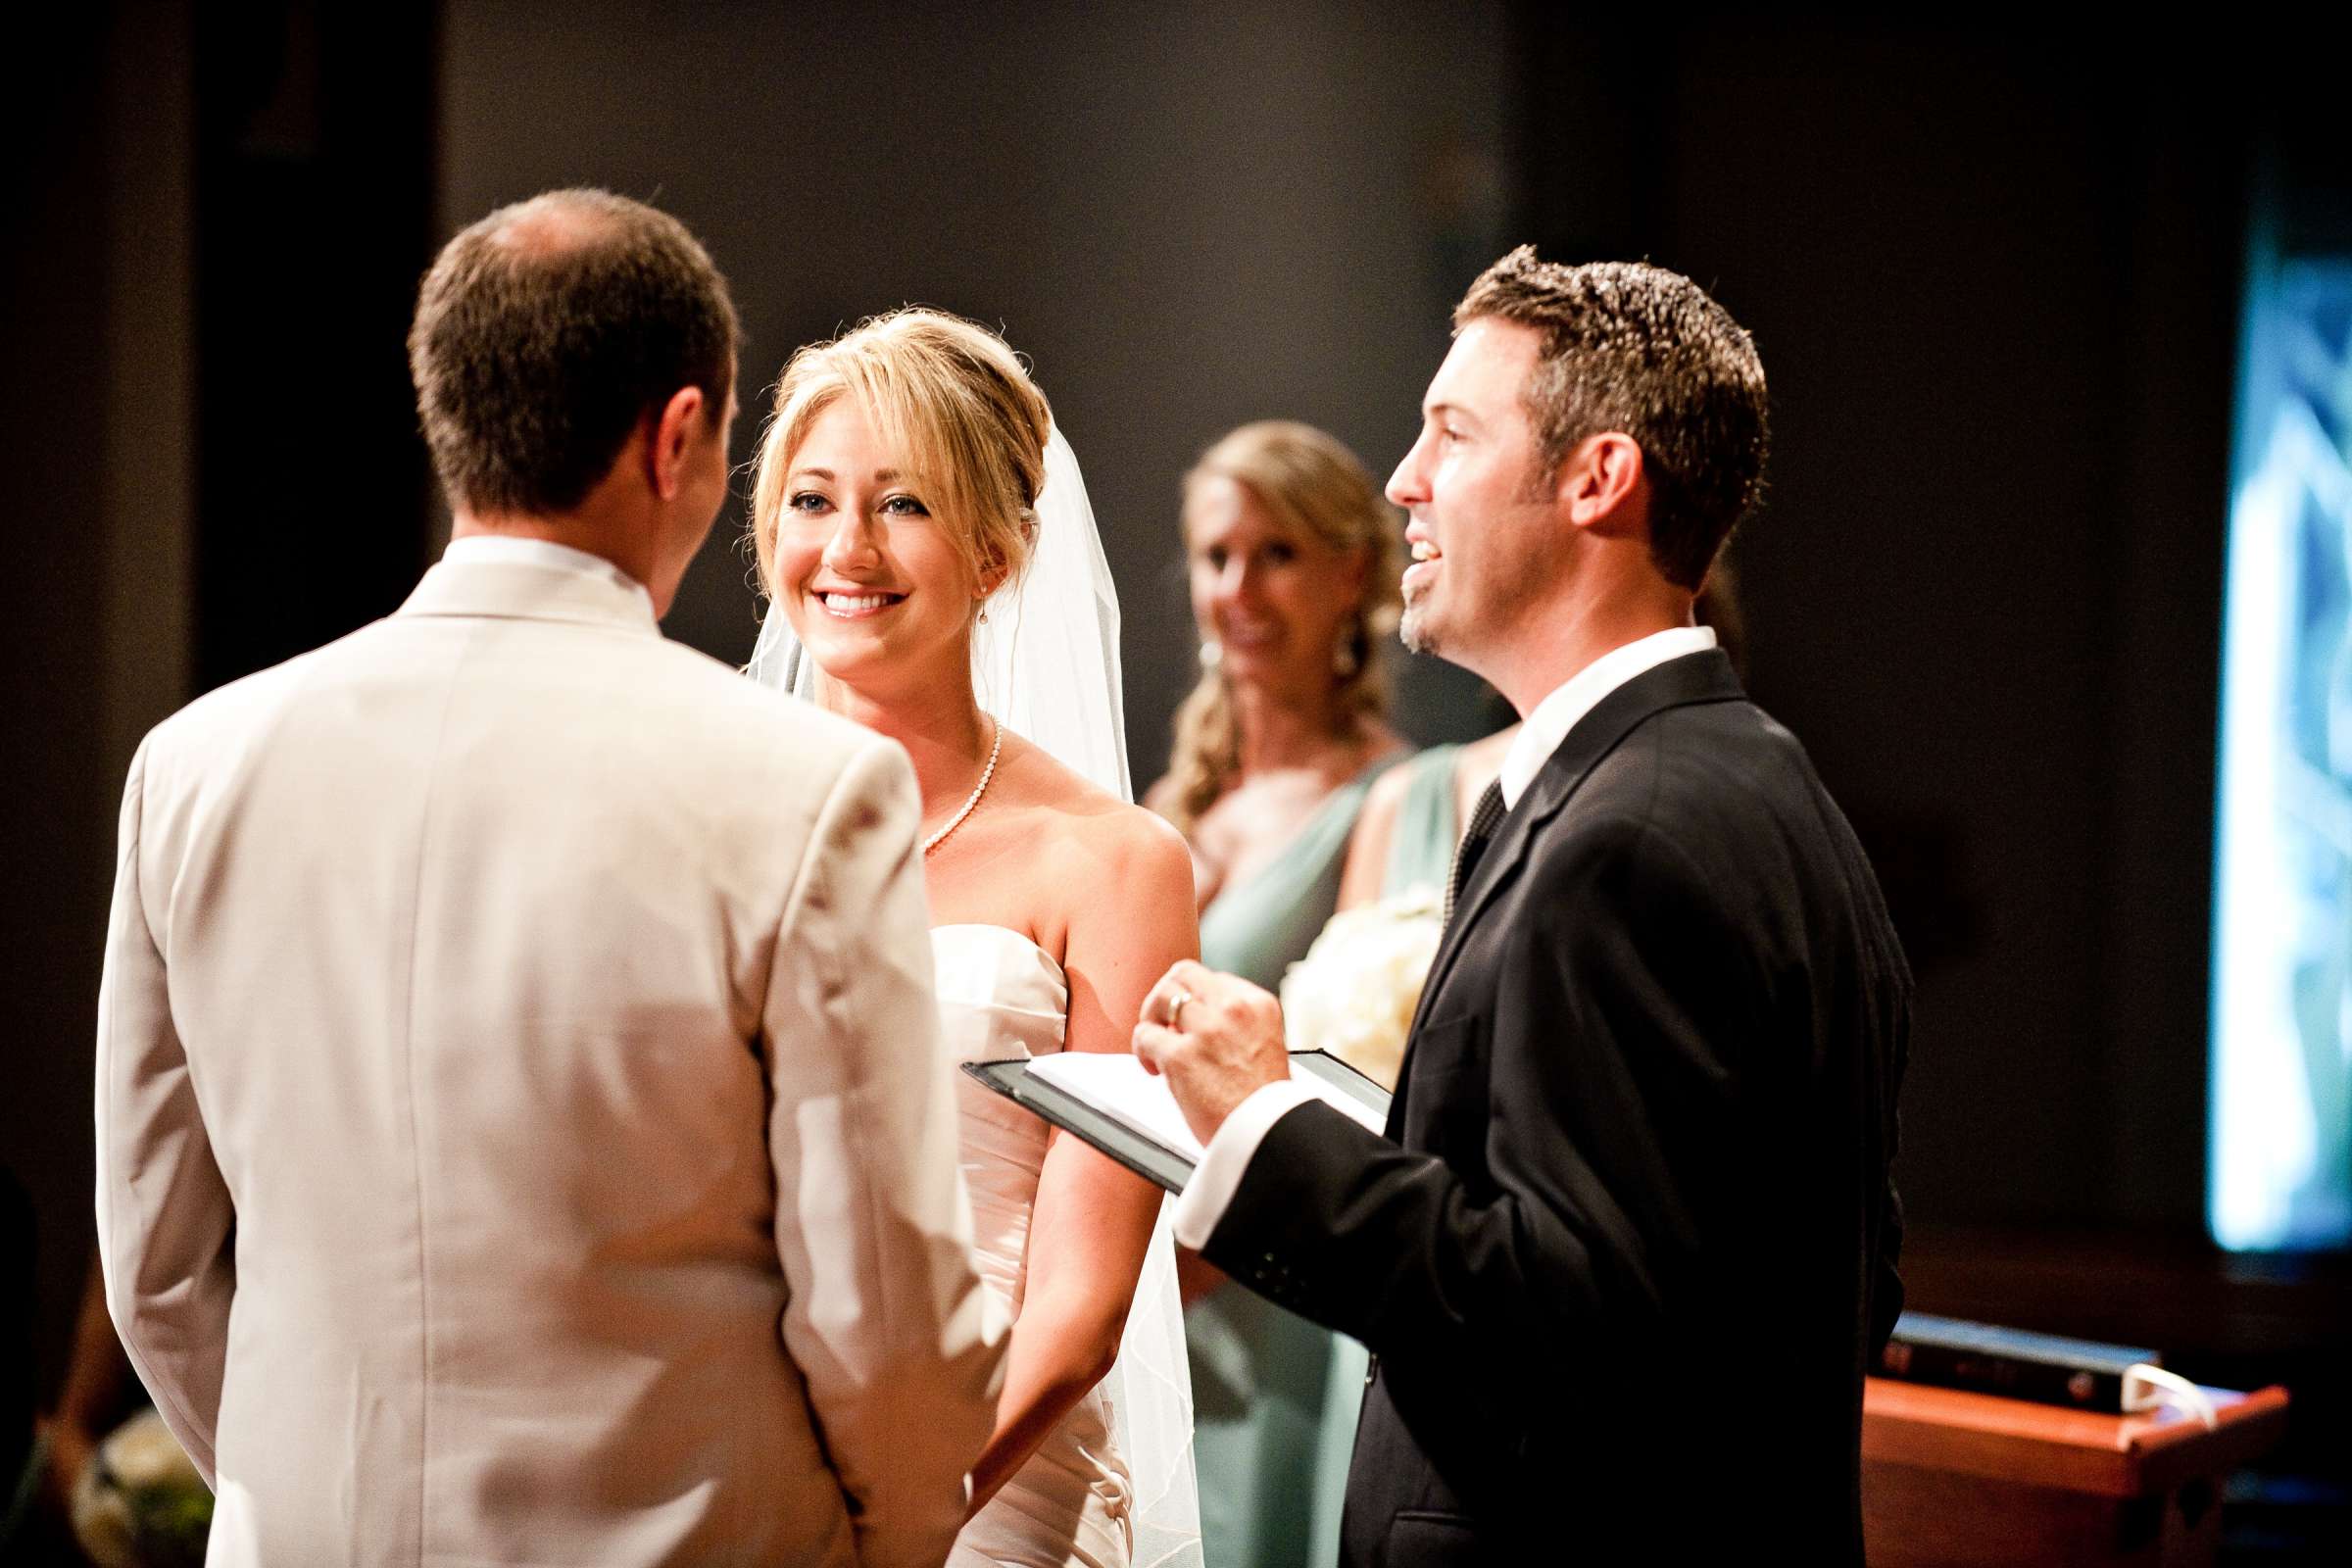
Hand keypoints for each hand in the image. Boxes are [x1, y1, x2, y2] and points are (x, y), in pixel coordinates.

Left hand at [1132, 959, 1289, 1145]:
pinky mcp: (1181, 1057)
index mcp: (1258, 1005)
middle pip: (1183, 974)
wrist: (1270, 1138)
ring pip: (1161, 996)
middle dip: (1167, 995)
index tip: (1188, 1017)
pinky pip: (1145, 1036)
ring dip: (1152, 1018)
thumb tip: (1198, 1018)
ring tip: (1157, 1043)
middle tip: (1163, 1021)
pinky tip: (1155, 1068)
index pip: (1213, 978)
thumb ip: (1236, 1025)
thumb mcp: (1265, 1046)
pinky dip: (1142, 1050)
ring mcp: (1206, 1031)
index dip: (1194, 998)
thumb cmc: (1266, 1104)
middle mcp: (1234, 1010)